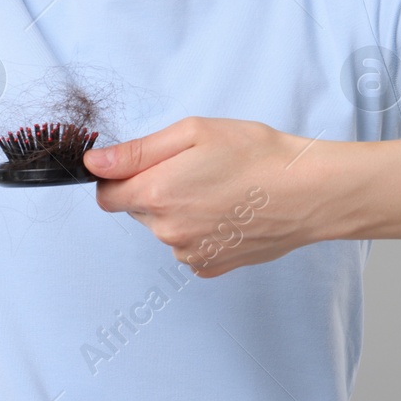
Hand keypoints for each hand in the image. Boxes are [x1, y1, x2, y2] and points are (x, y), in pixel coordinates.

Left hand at [84, 116, 335, 277]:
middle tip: (196, 168)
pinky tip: (228, 211)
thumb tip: (93, 163)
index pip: (106, 196)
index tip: (146, 164)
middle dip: (155, 189)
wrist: (307, 191)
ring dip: (180, 211)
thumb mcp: (193, 133)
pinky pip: (189, 247)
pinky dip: (201, 230)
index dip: (121, 176)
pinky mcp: (212, 267)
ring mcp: (189, 254)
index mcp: (156, 194)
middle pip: (138, 210)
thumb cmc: (255, 154)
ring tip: (219, 188)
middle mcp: (167, 231)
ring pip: (165, 229)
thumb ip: (137, 151)